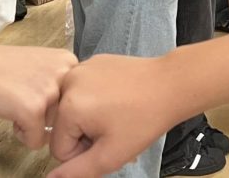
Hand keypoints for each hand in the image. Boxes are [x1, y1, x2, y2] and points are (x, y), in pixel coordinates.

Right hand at [0, 43, 76, 148]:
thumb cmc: (0, 66)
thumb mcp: (41, 63)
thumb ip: (59, 79)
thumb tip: (76, 108)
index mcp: (68, 60)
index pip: (78, 97)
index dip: (58, 104)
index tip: (39, 97)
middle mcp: (65, 75)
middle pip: (67, 114)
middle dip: (47, 116)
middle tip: (24, 99)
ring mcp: (50, 93)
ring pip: (54, 129)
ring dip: (35, 125)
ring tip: (15, 104)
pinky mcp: (34, 111)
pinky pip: (36, 142)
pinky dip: (22, 135)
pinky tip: (9, 113)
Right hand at [49, 55, 176, 177]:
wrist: (169, 84)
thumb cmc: (143, 120)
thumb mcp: (110, 155)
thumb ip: (77, 172)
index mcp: (68, 106)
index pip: (59, 148)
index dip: (83, 153)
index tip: (106, 142)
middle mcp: (67, 82)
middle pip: (64, 127)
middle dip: (85, 134)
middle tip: (113, 129)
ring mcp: (80, 68)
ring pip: (73, 109)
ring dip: (89, 118)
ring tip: (116, 115)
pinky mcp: (92, 61)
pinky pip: (83, 90)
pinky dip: (95, 99)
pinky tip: (118, 99)